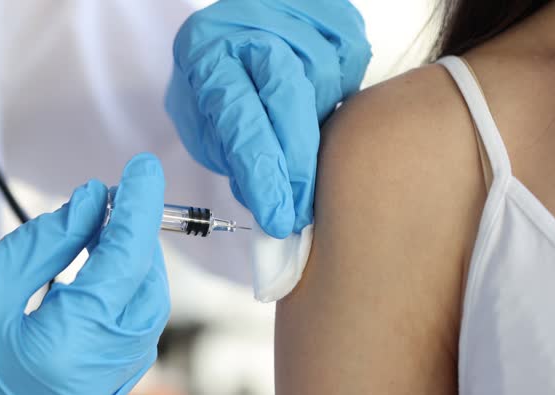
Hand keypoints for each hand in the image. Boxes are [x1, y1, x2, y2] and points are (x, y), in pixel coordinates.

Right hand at [0, 154, 168, 394]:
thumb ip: (46, 241)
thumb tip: (91, 205)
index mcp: (64, 355)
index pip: (125, 265)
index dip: (138, 209)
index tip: (142, 171)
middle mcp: (92, 391)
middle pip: (146, 299)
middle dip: (139, 245)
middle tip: (115, 204)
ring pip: (139, 328)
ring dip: (130, 278)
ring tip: (104, 237)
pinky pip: (120, 355)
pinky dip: (116, 312)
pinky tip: (93, 283)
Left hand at [166, 0, 371, 237]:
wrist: (237, 27)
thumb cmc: (217, 74)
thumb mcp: (201, 115)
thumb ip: (230, 154)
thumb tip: (266, 198)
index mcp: (207, 55)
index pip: (240, 120)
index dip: (263, 174)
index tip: (278, 216)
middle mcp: (251, 28)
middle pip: (289, 96)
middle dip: (301, 162)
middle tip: (303, 207)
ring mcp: (296, 17)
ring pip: (326, 84)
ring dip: (320, 128)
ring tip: (301, 140)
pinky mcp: (334, 15)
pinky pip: (353, 67)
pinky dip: (340, 95)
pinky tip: (318, 102)